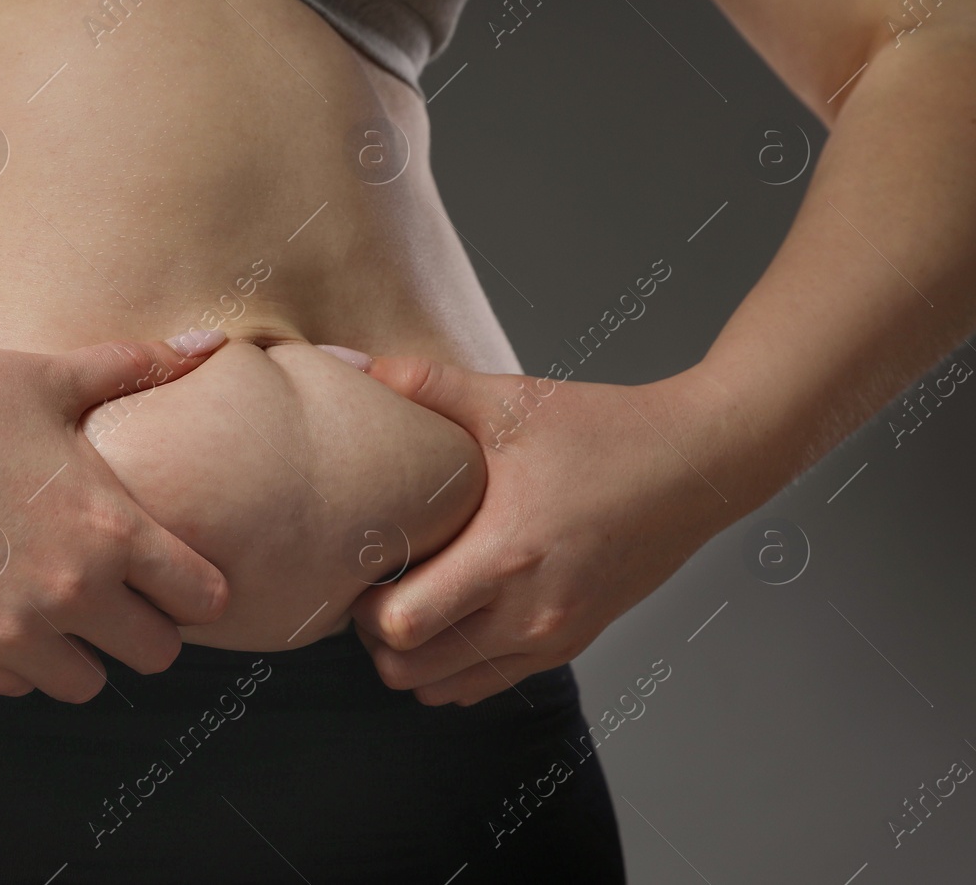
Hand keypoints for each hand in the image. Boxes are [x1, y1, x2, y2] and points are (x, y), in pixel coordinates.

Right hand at [0, 322, 231, 702]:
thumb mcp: (51, 377)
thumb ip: (136, 369)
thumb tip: (206, 341)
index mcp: (112, 527)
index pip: (203, 597)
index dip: (195, 586)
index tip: (173, 573)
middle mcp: (72, 592)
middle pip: (156, 654)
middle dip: (143, 625)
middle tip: (116, 595)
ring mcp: (9, 632)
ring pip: (85, 684)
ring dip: (79, 652)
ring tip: (53, 608)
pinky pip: (12, 686)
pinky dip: (13, 659)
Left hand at [350, 356, 749, 705]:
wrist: (698, 466)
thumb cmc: (607, 432)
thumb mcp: (511, 400)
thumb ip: (427, 384)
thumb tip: (357, 366)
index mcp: (506, 556)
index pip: (402, 625)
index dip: (362, 603)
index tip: (362, 564)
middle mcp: (529, 614)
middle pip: (412, 670)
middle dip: (376, 636)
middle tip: (375, 584)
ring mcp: (552, 637)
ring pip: (447, 688)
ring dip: (414, 656)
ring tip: (410, 599)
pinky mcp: (570, 643)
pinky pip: (489, 684)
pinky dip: (456, 665)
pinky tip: (453, 612)